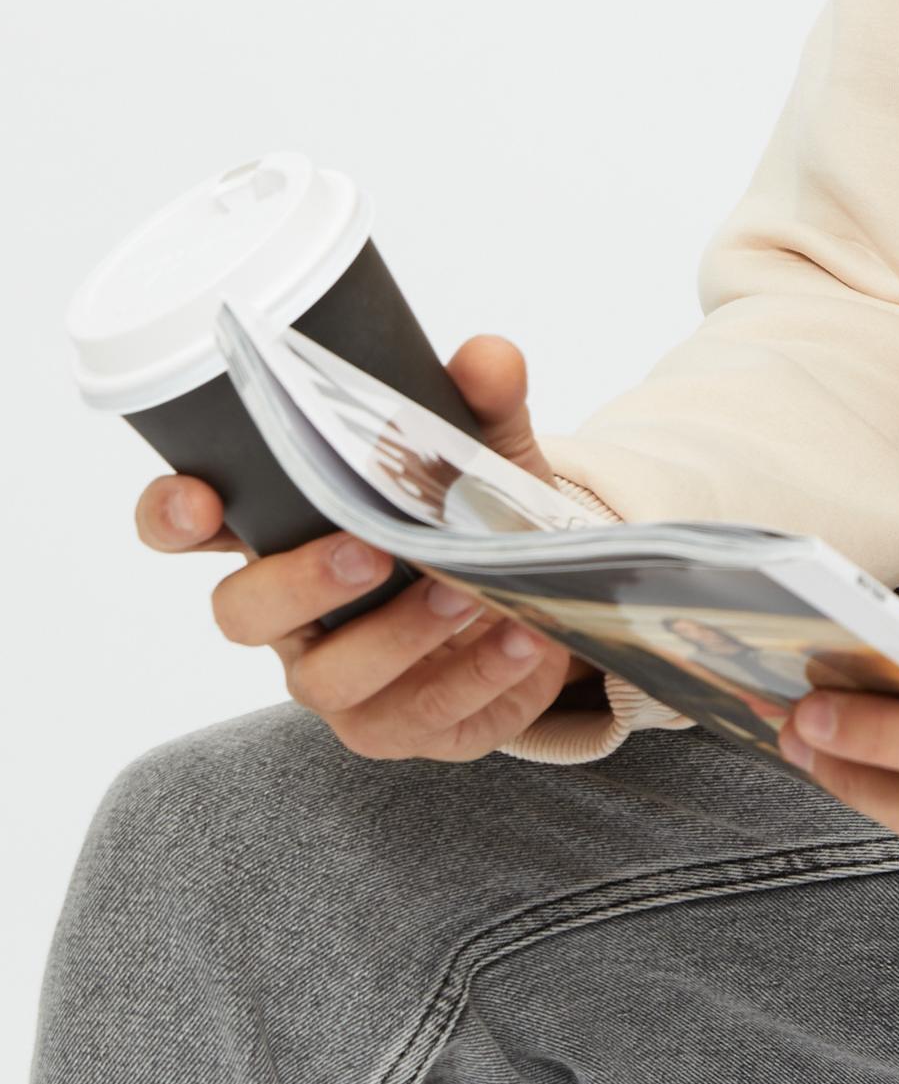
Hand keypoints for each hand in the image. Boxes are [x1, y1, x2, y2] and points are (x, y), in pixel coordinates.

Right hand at [136, 333, 587, 761]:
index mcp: (281, 533)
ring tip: (464, 592)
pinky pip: (422, 714)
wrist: (539, 602)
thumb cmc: (475, 521)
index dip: (173, 515)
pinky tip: (521, 637)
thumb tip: (488, 358)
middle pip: (242, 613)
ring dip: (398, 634)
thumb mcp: (486, 456)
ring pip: (329, 678)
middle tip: (368, 550)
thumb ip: (482, 407)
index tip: (200, 499)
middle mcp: (290, 614)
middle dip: (298, 583)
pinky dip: (477, 675)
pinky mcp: (399, 725)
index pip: (186, 527)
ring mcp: (338, 678)